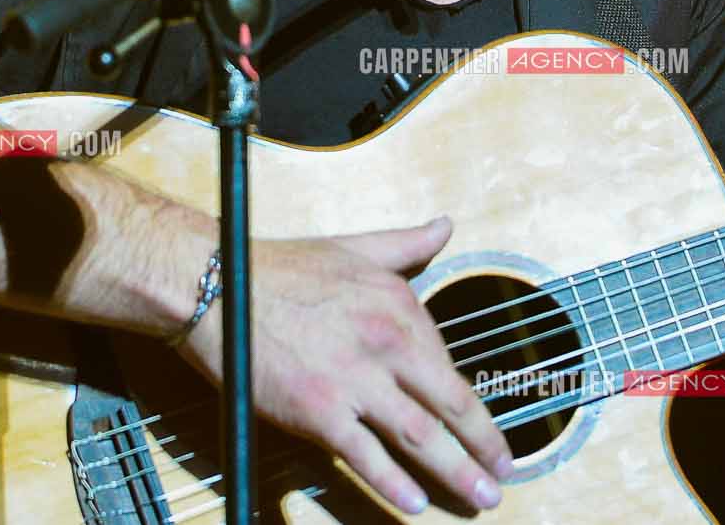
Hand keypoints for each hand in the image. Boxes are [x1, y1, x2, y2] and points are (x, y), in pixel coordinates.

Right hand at [177, 215, 512, 515]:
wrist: (219, 286)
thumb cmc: (283, 268)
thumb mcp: (357, 248)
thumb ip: (408, 244)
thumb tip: (445, 226)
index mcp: (401, 306)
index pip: (449, 367)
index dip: (475, 406)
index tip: (491, 431)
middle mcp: (388, 343)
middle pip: (450, 405)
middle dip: (483, 446)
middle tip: (505, 475)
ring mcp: (355, 380)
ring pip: (419, 436)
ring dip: (456, 472)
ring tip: (481, 497)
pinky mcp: (319, 411)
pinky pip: (366, 456)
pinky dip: (394, 484)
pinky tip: (416, 504)